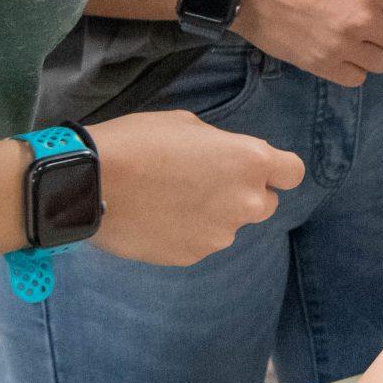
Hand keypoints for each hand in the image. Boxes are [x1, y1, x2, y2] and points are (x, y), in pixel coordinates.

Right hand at [87, 110, 305, 264]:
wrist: (89, 184)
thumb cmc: (139, 142)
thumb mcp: (189, 126)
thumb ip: (222, 147)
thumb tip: (227, 162)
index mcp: (250, 162)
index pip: (293, 173)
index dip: (278, 170)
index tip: (260, 168)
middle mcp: (244, 202)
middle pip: (266, 204)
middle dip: (245, 194)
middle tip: (206, 182)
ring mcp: (218, 234)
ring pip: (229, 225)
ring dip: (213, 215)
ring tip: (172, 199)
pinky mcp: (191, 256)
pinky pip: (200, 242)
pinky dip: (187, 232)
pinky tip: (158, 217)